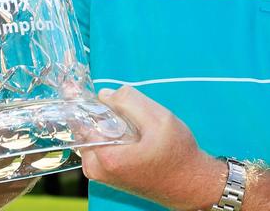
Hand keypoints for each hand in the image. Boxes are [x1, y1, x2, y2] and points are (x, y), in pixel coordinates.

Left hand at [80, 87, 226, 210]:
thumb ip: (130, 101)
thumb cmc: (177, 154)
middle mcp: (95, 169)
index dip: (88, 100)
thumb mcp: (160, 119)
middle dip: (105, 113)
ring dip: (111, 124)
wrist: (188, 184)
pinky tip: (135, 137)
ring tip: (139, 130)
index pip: (82, 119)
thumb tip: (104, 94)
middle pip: (86, 125)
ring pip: (94, 133)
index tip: (80, 86)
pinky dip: (113, 134)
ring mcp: (97, 172)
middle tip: (134, 118)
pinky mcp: (104, 172)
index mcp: (105, 157)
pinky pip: (99, 143)